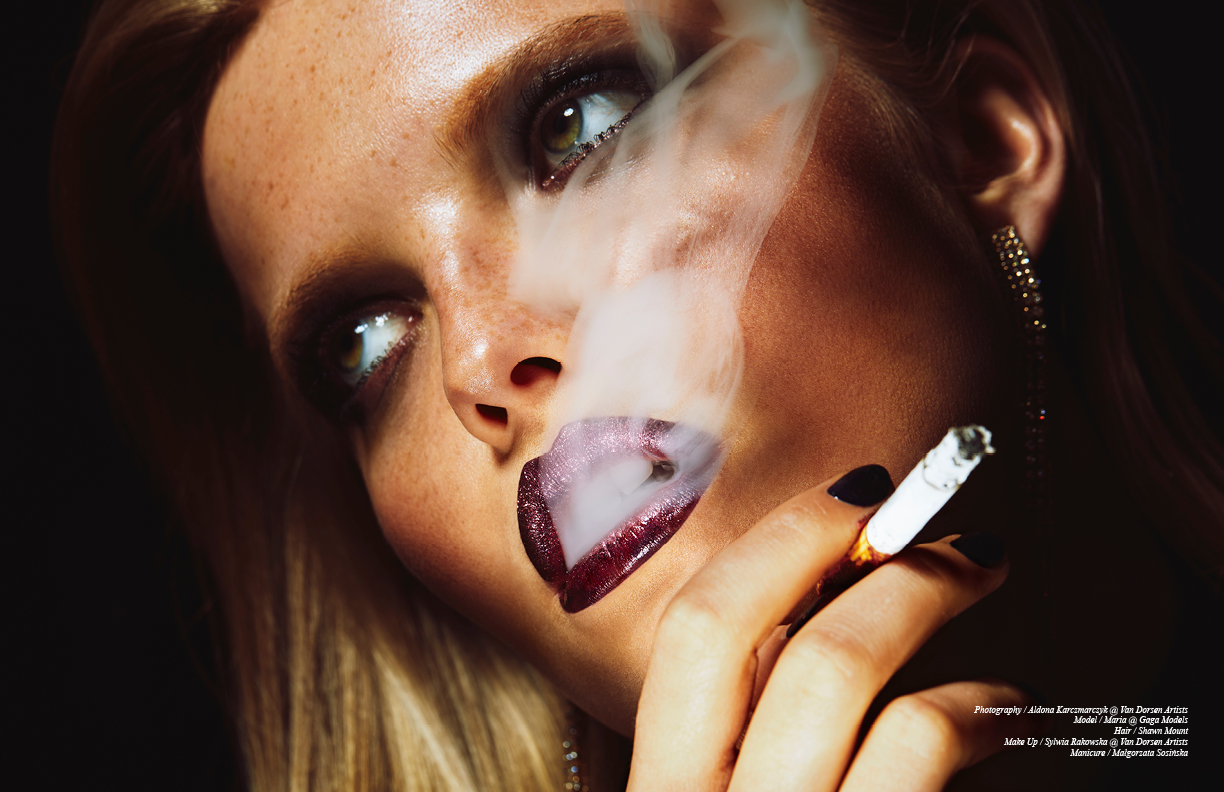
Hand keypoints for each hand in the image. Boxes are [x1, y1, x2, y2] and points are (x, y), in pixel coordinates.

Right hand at [627, 469, 1044, 790]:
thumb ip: (754, 731)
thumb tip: (826, 597)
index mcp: (660, 785)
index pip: (687, 629)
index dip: (772, 542)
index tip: (853, 496)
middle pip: (726, 622)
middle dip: (827, 541)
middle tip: (921, 512)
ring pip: (829, 662)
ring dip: (919, 590)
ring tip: (981, 572)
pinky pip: (913, 738)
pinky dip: (976, 701)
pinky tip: (1005, 704)